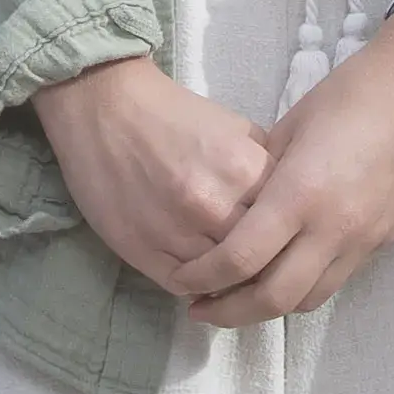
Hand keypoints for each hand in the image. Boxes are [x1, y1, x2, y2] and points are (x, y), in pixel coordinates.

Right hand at [28, 52, 274, 298]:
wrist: (105, 106)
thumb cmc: (173, 114)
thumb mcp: (235, 128)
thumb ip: (265, 167)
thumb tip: (288, 204)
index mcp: (245, 170)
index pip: (287, 224)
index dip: (288, 233)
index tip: (285, 238)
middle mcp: (215, 206)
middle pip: (259, 260)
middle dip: (265, 264)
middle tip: (264, 265)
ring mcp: (177, 234)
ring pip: (221, 281)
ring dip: (230, 282)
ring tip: (233, 275)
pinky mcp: (143, 252)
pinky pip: (184, 287)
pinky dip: (196, 287)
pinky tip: (201, 277)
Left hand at [176, 15, 393, 328]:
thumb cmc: (352, 92)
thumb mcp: (292, 125)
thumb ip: (262, 174)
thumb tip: (236, 206)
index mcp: (301, 194)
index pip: (240, 259)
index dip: (204, 278)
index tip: (181, 280)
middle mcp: (333, 229)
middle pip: (273, 299)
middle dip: (230, 312)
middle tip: (201, 307)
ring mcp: (363, 240)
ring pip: (307, 300)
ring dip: (267, 308)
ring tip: (238, 298)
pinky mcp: (383, 240)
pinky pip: (335, 280)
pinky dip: (303, 288)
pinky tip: (284, 274)